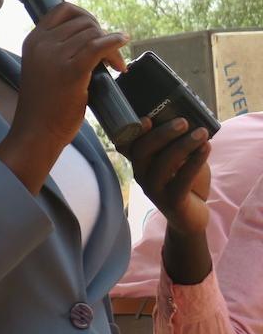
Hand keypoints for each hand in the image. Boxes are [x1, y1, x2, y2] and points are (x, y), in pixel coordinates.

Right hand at [0, 3, 127, 192]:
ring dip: (112, 45)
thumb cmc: (44, 106)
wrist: (37, 133)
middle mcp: (41, 44)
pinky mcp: (71, 71)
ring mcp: (54, 57)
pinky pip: (99, 46)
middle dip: (102, 34)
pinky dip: (115, 42)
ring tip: (115, 65)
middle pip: (83, 21)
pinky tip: (123, 42)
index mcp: (33, 41)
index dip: (85, 15)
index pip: (63, 9)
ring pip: (94, 33)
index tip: (96, 32)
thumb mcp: (42, 69)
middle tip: (109, 57)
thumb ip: (57, 51)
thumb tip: (92, 38)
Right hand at [119, 115, 212, 283]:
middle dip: (163, 134)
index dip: (132, 132)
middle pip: (143, 151)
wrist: (191, 216)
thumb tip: (187, 117)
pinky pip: (181, 180)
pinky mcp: (171, 201)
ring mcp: (154, 189)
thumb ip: (175, 144)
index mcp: (140, 162)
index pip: (126, 145)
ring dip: (183, 145)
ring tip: (202, 133)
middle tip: (184, 121)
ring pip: (162, 164)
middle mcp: (141, 175)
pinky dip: (195, 161)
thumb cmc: (184, 182)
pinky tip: (207, 148)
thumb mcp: (178, 160)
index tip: (148, 118)